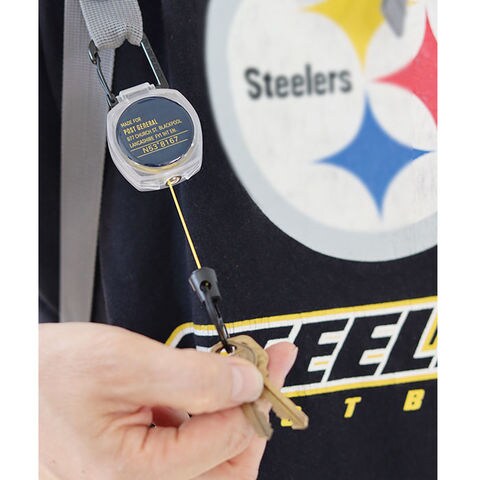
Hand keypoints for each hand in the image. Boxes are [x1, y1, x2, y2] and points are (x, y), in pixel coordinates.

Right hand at [40, 323, 296, 478]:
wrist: (8, 382)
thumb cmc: (42, 375)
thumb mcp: (122, 362)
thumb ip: (193, 376)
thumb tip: (247, 381)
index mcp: (132, 477)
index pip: (229, 440)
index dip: (259, 394)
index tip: (274, 360)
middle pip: (229, 468)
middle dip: (251, 415)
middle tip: (260, 372)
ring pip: (211, 466)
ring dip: (229, 419)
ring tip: (227, 378)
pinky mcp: (132, 473)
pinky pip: (187, 458)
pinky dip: (203, 424)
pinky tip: (194, 394)